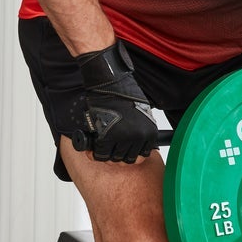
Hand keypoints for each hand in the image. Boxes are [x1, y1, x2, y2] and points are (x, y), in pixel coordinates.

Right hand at [67, 42, 161, 164]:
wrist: (108, 81)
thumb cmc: (122, 92)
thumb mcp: (140, 112)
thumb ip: (139, 129)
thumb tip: (131, 143)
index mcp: (149, 132)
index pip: (142, 156)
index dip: (129, 155)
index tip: (121, 151)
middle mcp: (139, 137)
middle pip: (128, 160)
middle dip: (117, 156)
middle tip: (108, 150)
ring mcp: (123, 138)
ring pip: (114, 159)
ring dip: (105, 155)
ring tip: (99, 148)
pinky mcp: (106, 137)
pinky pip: (100, 153)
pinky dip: (95, 153)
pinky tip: (92, 148)